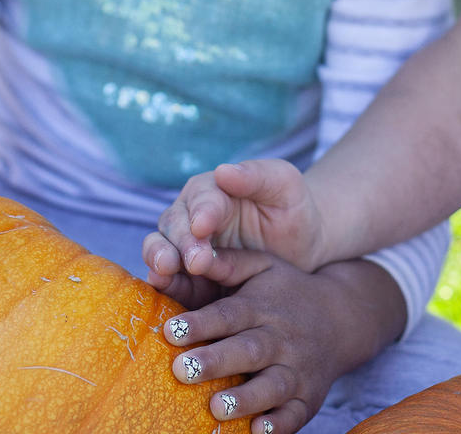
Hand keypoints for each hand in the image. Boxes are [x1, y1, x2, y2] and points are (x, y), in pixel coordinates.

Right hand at [144, 160, 323, 288]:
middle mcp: (190, 216)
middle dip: (181, 242)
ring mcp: (185, 248)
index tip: (203, 226)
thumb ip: (256, 175)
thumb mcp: (284, 185)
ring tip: (165, 271)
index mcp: (212, 190)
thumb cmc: (292, 208)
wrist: (302, 248)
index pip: (201, 198)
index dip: (201, 212)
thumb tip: (223, 171)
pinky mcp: (188, 278)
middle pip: (173, 224)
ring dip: (159, 258)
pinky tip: (164, 290)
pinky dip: (162, 284)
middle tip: (196, 261)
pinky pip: (168, 280)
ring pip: (159, 248)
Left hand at [158, 255, 405, 433]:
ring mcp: (297, 369)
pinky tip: (258, 431)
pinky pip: (296, 414)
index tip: (171, 331)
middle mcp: (280, 339)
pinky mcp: (308, 397)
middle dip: (216, 361)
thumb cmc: (287, 291)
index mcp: (262, 307)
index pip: (229, 314)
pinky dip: (279, 425)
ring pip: (272, 386)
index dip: (201, 323)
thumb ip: (226, 263)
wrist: (344, 316)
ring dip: (245, 398)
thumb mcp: (263, 266)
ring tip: (216, 407)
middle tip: (181, 370)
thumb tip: (189, 255)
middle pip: (248, 350)